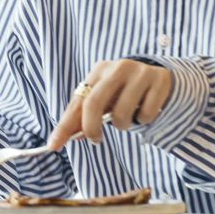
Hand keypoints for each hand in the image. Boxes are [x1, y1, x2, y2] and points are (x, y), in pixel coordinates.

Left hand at [47, 59, 170, 148]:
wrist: (161, 77)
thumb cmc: (125, 93)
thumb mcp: (105, 100)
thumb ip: (84, 116)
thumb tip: (64, 139)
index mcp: (99, 70)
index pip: (77, 102)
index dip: (64, 126)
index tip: (54, 145)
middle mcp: (118, 67)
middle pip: (94, 103)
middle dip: (91, 128)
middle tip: (95, 140)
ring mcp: (140, 72)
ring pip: (121, 113)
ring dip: (123, 125)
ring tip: (127, 119)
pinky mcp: (159, 80)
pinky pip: (146, 114)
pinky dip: (144, 120)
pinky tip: (145, 111)